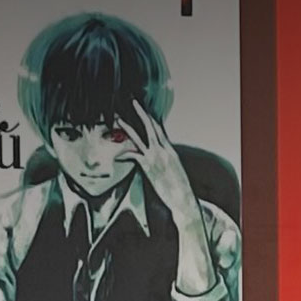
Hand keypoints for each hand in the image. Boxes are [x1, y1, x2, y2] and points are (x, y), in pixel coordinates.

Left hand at [115, 99, 198, 226]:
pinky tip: (117, 155)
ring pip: (138, 138)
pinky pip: (132, 156)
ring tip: (120, 120)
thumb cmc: (181, 188)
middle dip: (141, 113)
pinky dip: (124, 154)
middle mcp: (162, 150)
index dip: (151, 119)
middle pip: (150, 127)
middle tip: (134, 103)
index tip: (145, 111)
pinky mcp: (148, 166)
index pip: (160, 129)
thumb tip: (163, 158)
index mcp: (170, 150)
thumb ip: (168, 160)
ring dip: (128, 128)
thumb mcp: (176, 169)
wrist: (183, 198)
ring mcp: (154, 157)